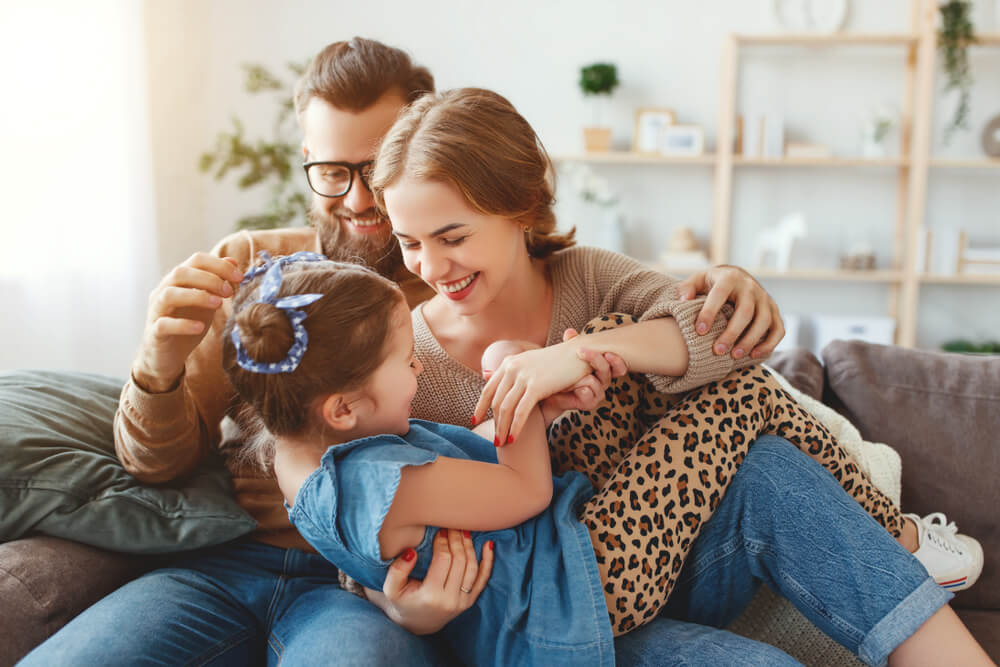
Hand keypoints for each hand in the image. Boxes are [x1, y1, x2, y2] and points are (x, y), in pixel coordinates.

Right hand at [132, 253, 243, 392]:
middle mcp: (164, 290)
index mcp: (178, 281)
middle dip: (209, 278)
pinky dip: (183, 324)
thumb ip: (217, 282)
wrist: (167, 355)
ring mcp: (157, 310)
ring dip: (196, 296)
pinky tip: (200, 327)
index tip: (240, 277)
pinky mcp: (155, 332)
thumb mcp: (207, 301)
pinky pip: (164, 324)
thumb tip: (233, 261)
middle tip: (229, 291)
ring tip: (218, 304)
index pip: (196, 260)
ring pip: (169, 294)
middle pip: (181, 272)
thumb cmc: (188, 323)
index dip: (219, 265)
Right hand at [370, 528, 493, 634]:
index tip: (439, 530)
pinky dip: (488, 561)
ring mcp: (463, 602)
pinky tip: (488, 545)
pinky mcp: (470, 601)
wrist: (416, 623)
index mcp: (431, 596)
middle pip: (460, 561)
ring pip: (472, 567)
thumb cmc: (402, 602)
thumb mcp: (391, 589)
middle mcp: (450, 600)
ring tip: (463, 530)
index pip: (443, 560)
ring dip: (469, 546)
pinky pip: (483, 579)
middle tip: (452, 524)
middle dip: (456, 539)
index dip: (442, 542)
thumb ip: (397, 570)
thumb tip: (412, 552)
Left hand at [475, 343, 590, 445]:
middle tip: (494, 440)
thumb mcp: (529, 363)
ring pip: (506, 408)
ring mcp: (523, 376)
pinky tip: (513, 439)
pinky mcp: (536, 386)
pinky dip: (515, 427)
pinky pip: (521, 412)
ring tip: (501, 443)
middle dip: (494, 423)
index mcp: (509, 363)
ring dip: (502, 428)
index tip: (475, 421)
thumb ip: (511, 372)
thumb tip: (486, 375)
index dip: (480, 407)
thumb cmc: (557, 360)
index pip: (488, 389)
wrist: (579, 353)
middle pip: (496, 401)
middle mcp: (512, 368)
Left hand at [539, 329, 627, 423]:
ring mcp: (597, 394)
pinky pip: (588, 396)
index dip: (616, 360)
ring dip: (585, 376)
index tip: (608, 354)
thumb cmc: (563, 372)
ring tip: (573, 372)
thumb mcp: (567, 355)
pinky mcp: (588, 404)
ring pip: (598, 383)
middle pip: (607, 372)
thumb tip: (570, 332)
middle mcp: (603, 381)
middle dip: (597, 360)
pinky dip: (581, 390)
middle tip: (582, 351)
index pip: (618, 365)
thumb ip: (571, 343)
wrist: (550, 392)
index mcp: (603, 368)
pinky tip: (573, 387)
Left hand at [678, 265, 783, 359]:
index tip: (699, 330)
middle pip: (745, 311)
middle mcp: (751, 287)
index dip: (710, 312)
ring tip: (734, 356)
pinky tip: (754, 355)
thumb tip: (683, 299)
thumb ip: (687, 288)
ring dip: (750, 340)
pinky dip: (769, 343)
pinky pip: (778, 329)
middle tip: (718, 350)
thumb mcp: (698, 280)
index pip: (720, 293)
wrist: (736, 277)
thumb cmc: (712, 283)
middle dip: (732, 333)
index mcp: (729, 278)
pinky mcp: (774, 311)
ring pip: (764, 321)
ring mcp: (765, 299)